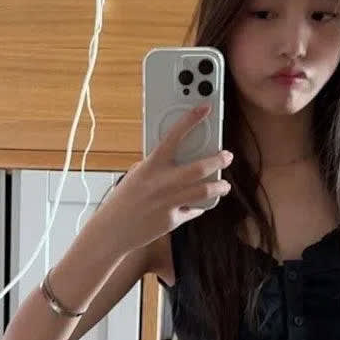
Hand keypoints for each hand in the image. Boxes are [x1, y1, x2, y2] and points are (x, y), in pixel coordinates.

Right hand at [97, 105, 232, 252]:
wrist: (112, 231)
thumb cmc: (122, 201)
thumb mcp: (135, 176)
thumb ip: (155, 167)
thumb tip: (174, 160)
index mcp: (151, 166)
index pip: (173, 137)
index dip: (191, 120)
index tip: (205, 108)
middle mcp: (162, 183)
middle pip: (199, 168)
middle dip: (218, 160)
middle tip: (226, 156)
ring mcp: (169, 202)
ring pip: (204, 191)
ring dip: (219, 187)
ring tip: (224, 186)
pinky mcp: (172, 220)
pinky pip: (192, 210)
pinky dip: (197, 207)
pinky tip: (198, 205)